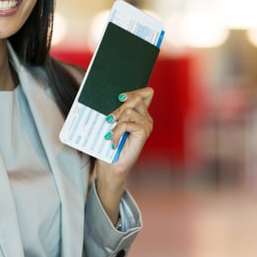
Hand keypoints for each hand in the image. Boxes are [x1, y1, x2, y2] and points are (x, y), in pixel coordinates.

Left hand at [95, 87, 153, 223]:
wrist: (110, 166)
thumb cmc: (109, 145)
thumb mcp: (111, 124)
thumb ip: (116, 110)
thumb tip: (111, 96)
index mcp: (140, 114)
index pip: (146, 93)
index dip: (133, 91)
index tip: (119, 96)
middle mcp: (146, 118)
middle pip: (136, 98)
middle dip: (119, 106)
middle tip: (109, 119)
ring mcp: (147, 125)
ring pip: (128, 110)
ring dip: (115, 122)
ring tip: (111, 134)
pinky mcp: (143, 132)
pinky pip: (126, 123)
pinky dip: (116, 132)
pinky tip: (113, 141)